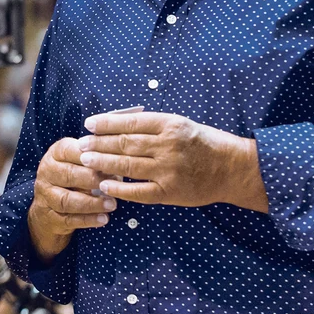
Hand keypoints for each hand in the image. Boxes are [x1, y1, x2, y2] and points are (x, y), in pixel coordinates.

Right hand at [29, 138, 116, 256]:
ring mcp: (45, 196)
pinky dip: (88, 220)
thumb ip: (98, 155)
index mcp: (56, 153)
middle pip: (69, 175)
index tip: (114, 161)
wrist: (47, 206)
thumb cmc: (76, 174)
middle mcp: (47, 173)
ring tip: (112, 204)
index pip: (73, 151)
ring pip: (67, 200)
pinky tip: (104, 219)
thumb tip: (122, 157)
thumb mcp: (82, 159)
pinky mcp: (48, 217)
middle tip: (115, 184)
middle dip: (94, 180)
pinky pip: (68, 220)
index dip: (94, 157)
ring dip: (92, 203)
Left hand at [79, 112, 266, 209]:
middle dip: (99, 143)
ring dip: (102, 163)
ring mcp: (167, 170)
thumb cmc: (207, 143)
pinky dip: (118, 188)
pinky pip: (137, 191)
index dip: (107, 123)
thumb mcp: (184, 125)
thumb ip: (156, 126)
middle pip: (124, 143)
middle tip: (81, 143)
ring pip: (126, 166)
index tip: (90, 123)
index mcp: (172, 125)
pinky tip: (103, 185)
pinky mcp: (169, 192)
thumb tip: (121, 125)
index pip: (132, 122)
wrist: (232, 168)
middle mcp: (168, 146)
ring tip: (85, 160)